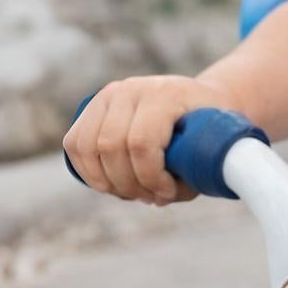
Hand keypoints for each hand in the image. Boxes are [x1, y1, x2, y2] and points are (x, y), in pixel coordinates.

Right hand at [63, 76, 238, 204]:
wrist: (199, 103)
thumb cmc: (209, 135)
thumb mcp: (212, 152)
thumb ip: (191, 176)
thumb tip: (159, 198)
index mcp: (164, 96)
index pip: (141, 144)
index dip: (151, 179)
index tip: (168, 193)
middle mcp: (132, 89)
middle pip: (111, 147)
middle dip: (129, 185)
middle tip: (151, 198)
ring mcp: (109, 95)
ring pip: (86, 145)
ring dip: (106, 182)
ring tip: (132, 193)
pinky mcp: (94, 106)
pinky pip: (74, 142)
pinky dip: (86, 170)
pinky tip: (107, 186)